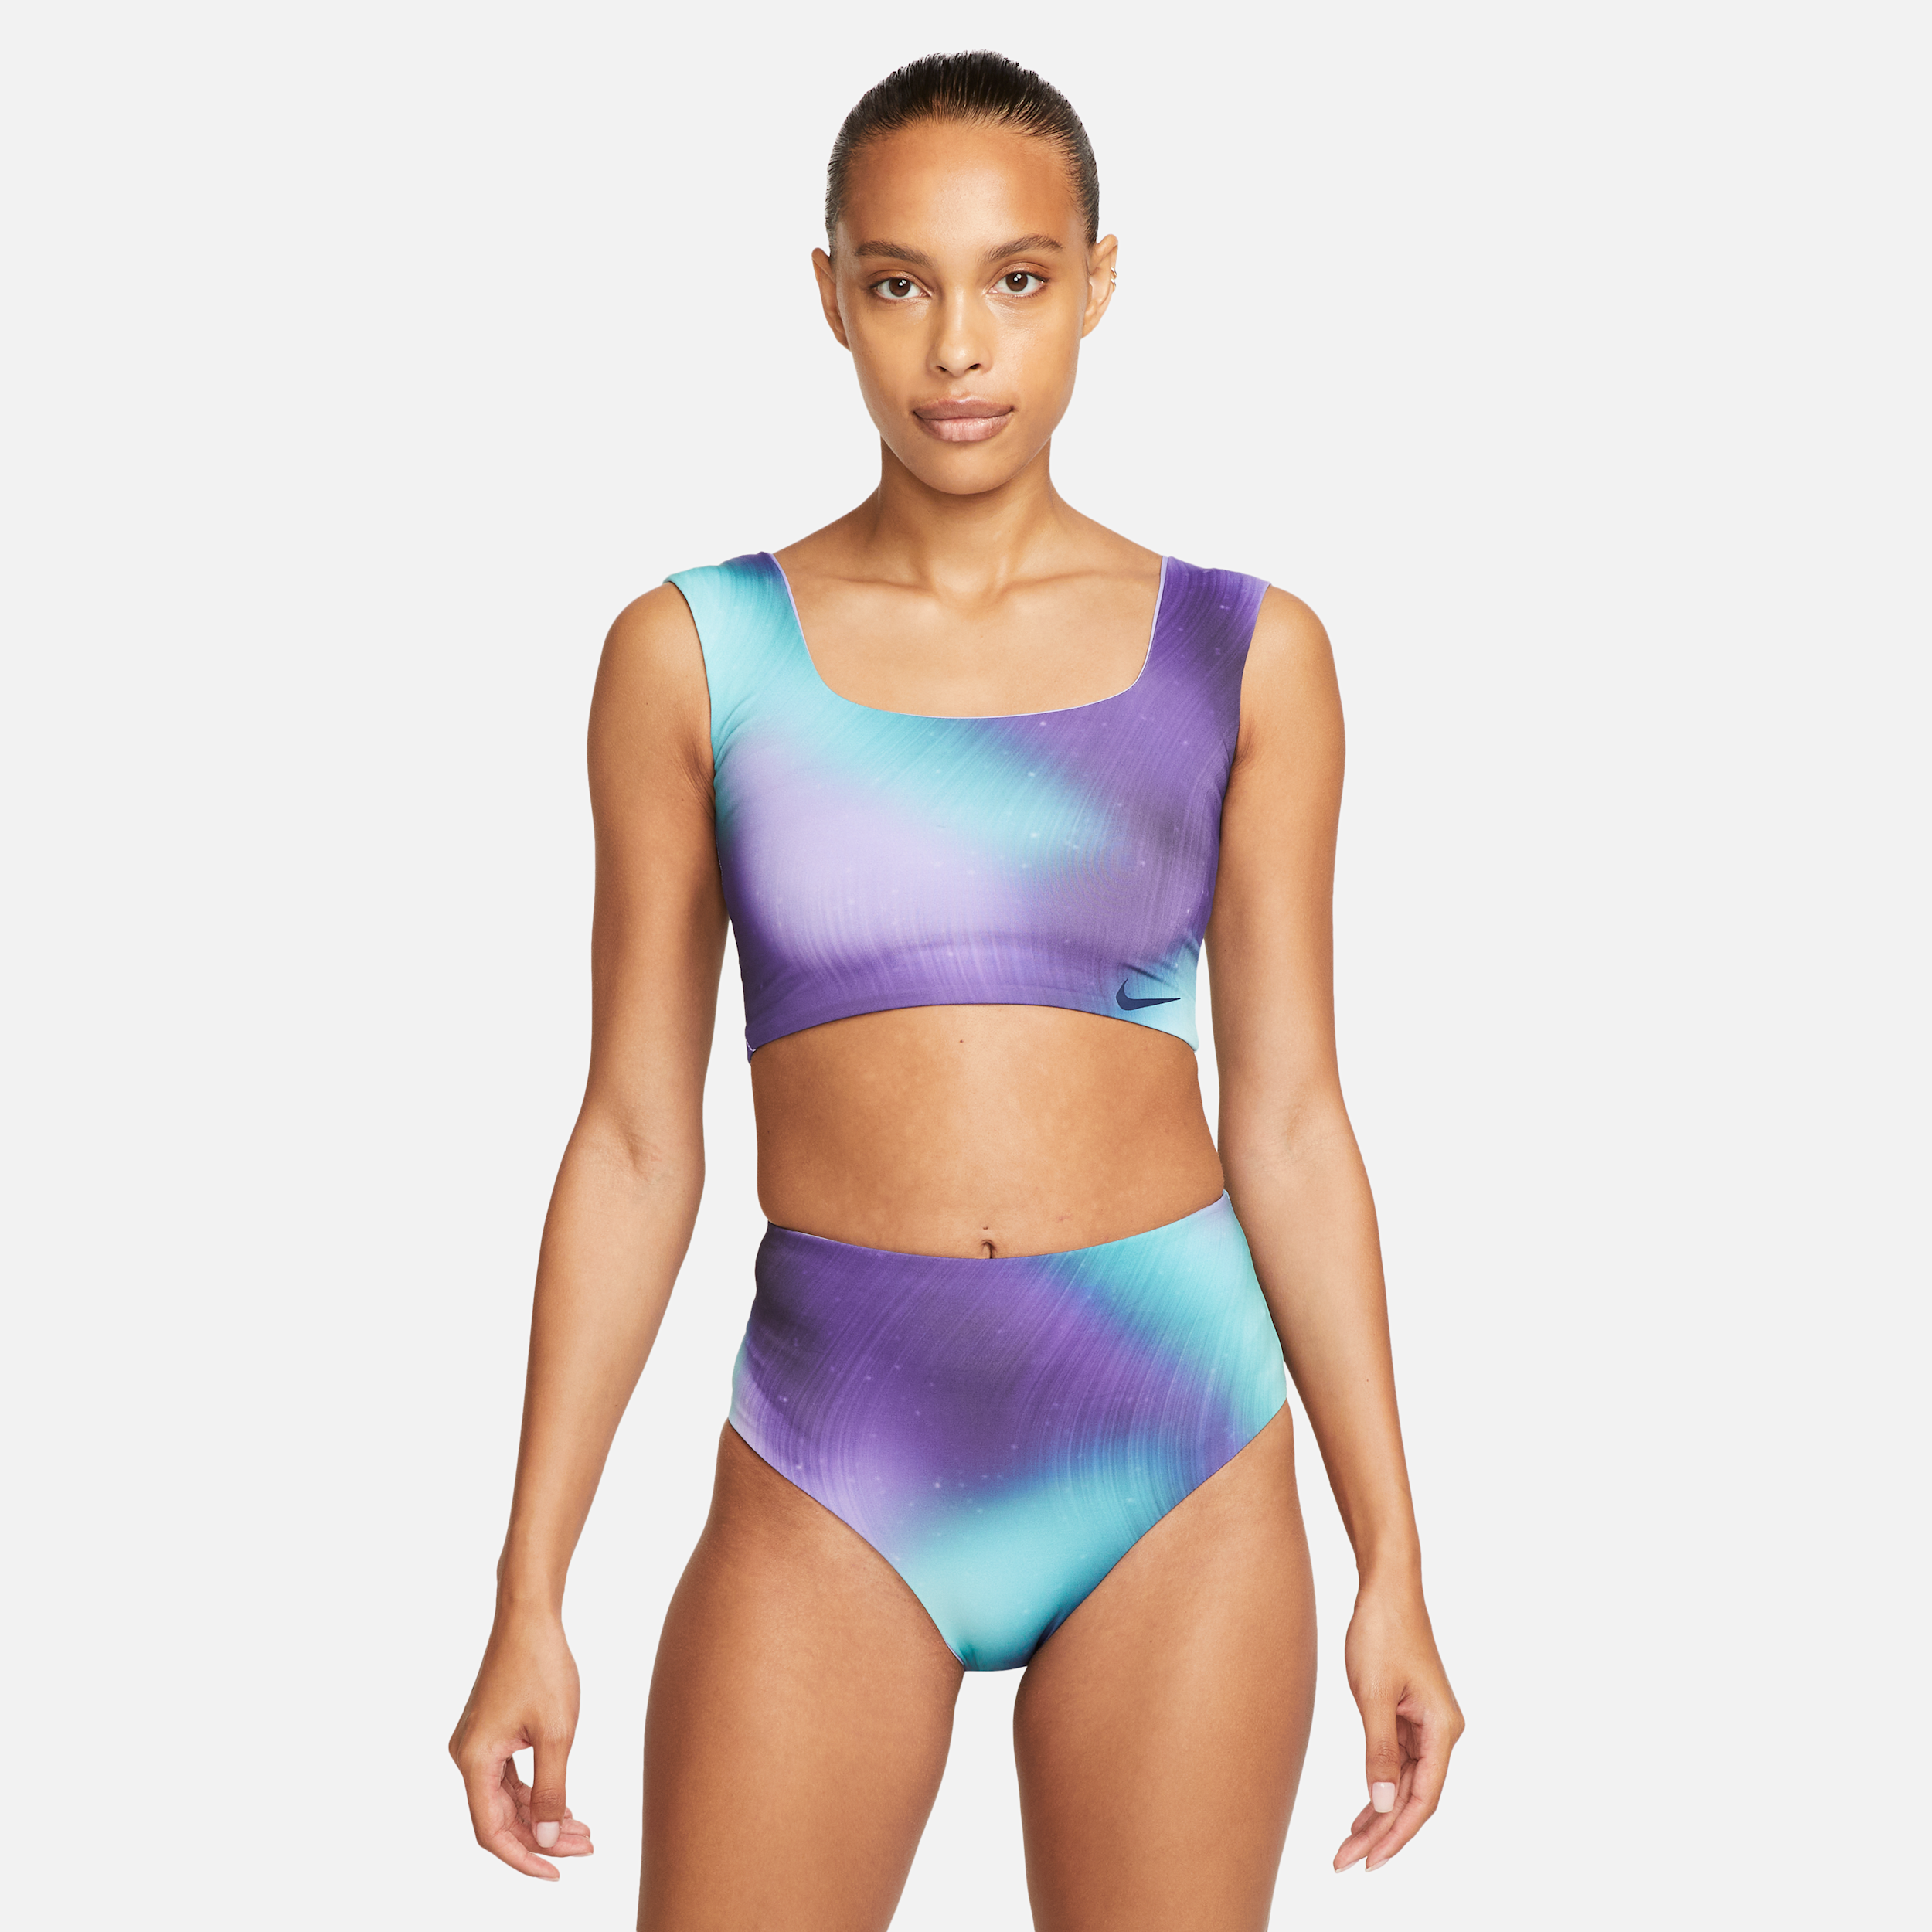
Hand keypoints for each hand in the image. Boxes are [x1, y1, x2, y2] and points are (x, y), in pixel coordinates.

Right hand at [449, 1607, 594, 1879]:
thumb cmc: (543, 1666)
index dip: (523, 1857)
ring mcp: (478, 1743)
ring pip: (508, 1798)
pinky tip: (566, 1805)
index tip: (557, 1871)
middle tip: (586, 1847)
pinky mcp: (491, 1732)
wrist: (529, 1614)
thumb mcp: (557, 1733)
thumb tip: (543, 1839)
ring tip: (583, 1831)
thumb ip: (551, 1791)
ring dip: (542, 1817)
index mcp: (474, 1760)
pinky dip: (537, 1793)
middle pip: (501, 1817)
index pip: (492, 1831)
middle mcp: (467, 1756)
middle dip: (542, 1837)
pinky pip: (510, 1777)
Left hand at [1333, 1575, 1462, 1873]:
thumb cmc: (1382, 1632)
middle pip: (1414, 1796)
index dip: (1397, 1833)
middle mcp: (1441, 1731)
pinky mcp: (1408, 1715)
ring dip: (1378, 1814)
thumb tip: (1383, 1802)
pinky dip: (1378, 1787)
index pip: (1423, 1797)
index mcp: (1442, 1728)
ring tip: (1348, 1847)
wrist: (1386, 1588)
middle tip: (1346, 1862)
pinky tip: (1361, 1811)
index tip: (1370, 1862)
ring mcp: (1425, 1723)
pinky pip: (1396, 1763)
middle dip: (1382, 1832)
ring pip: (1404, 1783)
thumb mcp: (1373, 1694)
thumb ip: (1378, 1750)